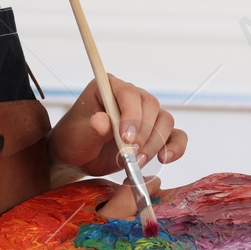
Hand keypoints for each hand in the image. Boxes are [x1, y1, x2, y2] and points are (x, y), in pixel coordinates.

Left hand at [48, 75, 187, 187]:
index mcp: (110, 88)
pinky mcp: (154, 134)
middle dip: (144, 132)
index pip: (129, 93)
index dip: (132, 115)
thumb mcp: (77, 136)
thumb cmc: (75, 140)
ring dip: (155, 143)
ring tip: (137, 161)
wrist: (79, 157)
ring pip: (164, 121)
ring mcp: (146, 115)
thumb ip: (92, 129)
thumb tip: (103, 121)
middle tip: (132, 154)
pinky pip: (175, 136)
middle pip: (151, 106)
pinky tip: (165, 159)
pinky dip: (175, 147)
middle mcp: (131, 98)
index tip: (126, 138)